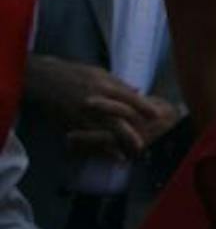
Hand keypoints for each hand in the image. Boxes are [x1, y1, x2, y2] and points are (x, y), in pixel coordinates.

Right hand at [27, 56, 175, 154]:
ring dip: (113, 145)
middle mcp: (94, 101)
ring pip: (100, 132)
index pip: (128, 98)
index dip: (143, 107)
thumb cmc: (77, 74)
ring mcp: (81, 113)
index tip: (156, 115)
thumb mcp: (101, 73)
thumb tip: (138, 91)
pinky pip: (87, 137)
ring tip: (126, 155)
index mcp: (104, 86)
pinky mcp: (71, 122)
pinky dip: (98, 147)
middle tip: (141, 143)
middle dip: (127, 133)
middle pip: (114, 119)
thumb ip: (120, 84)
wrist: (47, 79)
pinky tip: (108, 154)